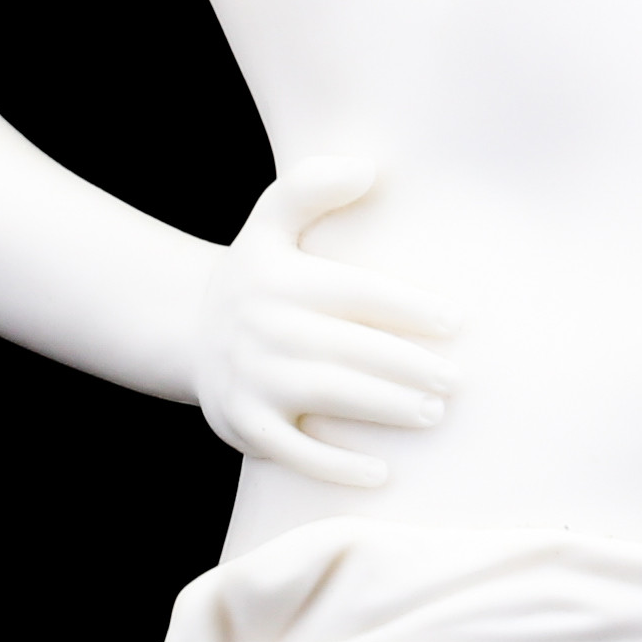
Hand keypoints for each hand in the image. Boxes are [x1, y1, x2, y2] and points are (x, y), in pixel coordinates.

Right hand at [189, 159, 456, 493]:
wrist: (187, 329)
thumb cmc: (258, 275)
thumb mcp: (271, 220)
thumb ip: (310, 186)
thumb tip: (367, 167)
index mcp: (281, 278)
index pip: (353, 291)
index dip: (406, 305)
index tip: (454, 321)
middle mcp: (265, 327)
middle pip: (347, 347)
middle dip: (405, 364)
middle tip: (455, 380)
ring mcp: (253, 378)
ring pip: (327, 393)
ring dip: (384, 407)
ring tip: (433, 412)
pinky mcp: (244, 423)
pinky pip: (294, 450)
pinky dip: (336, 466)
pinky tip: (382, 474)